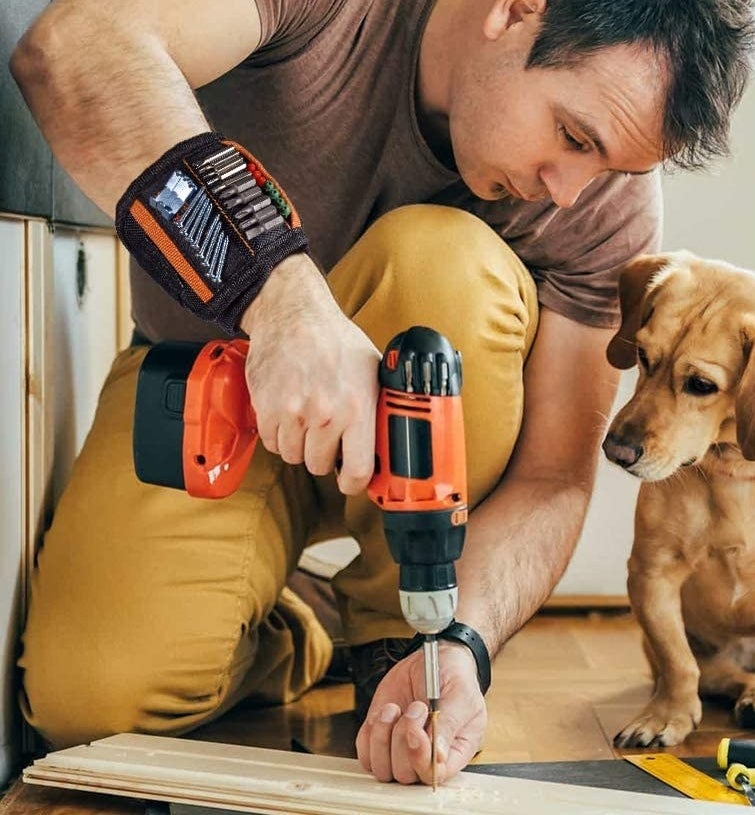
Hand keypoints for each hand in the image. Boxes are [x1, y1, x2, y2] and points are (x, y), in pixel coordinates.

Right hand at [239, 253, 380, 494]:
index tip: (351, 481)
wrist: (294, 314)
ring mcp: (292, 412)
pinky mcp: (266, 407)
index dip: (354, 484)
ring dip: (300, 445)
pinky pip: (271, 443)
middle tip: (327, 437)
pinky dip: (278, 435)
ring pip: (293, 456)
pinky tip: (288, 415)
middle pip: (320, 466)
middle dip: (325, 456)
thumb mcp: (373, 369)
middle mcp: (324, 414)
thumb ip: (380, 407)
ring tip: (307, 421)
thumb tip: (391, 439)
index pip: (357, 471)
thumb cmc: (335, 340)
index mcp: (356, 408)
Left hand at [356, 642, 486, 784]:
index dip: (420, 759)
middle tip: (416, 707)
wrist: (435, 659)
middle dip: (403, 739)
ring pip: (382, 768)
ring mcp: (400, 749)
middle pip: (405, 774)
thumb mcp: (460, 696)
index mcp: (453, 753)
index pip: (433, 776)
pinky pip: (365, 751)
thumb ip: (449, 725)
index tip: (415, 731)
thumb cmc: (454, 679)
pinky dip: (371, 731)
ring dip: (383, 736)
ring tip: (396, 709)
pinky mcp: (381, 737)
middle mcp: (425, 757)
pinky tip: (387, 710)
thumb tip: (438, 757)